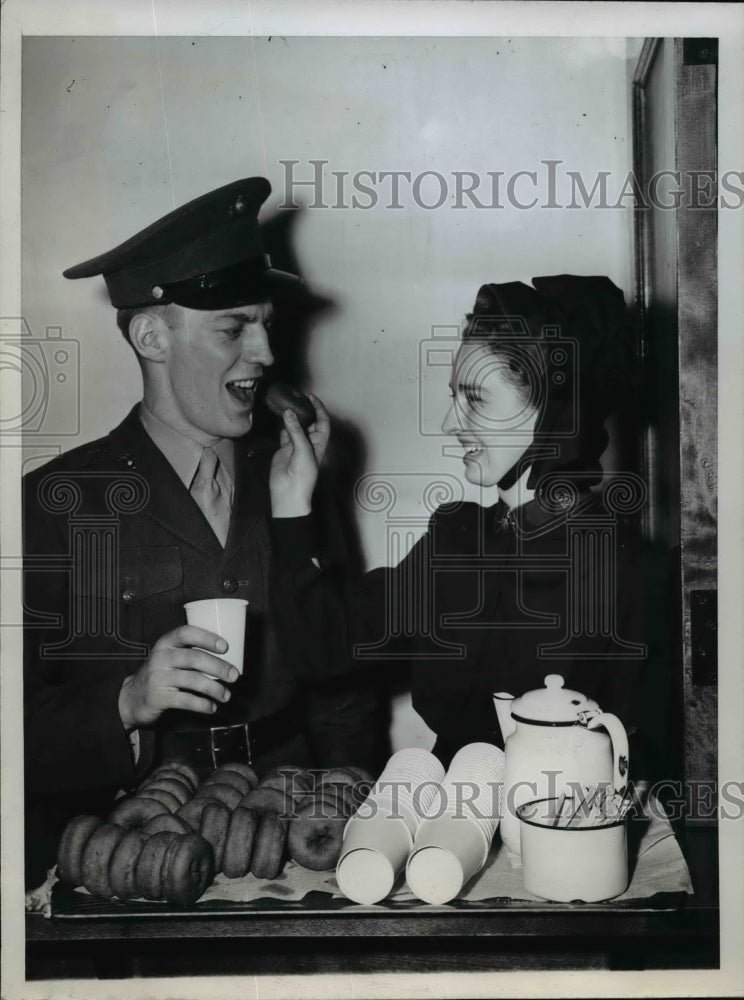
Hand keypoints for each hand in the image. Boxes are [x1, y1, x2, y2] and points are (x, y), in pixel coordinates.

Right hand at [118, 625, 237, 728]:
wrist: (131, 698)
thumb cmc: (160, 674)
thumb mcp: (168, 657)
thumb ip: (189, 653)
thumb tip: (226, 657)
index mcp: (165, 643)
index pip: (186, 633)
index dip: (207, 637)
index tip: (225, 647)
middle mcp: (161, 657)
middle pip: (194, 658)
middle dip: (218, 667)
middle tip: (234, 675)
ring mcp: (158, 677)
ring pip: (193, 680)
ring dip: (214, 688)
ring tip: (226, 695)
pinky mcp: (159, 697)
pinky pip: (186, 700)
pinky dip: (202, 704)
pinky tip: (211, 707)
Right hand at [270, 393, 330, 517]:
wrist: (288, 491)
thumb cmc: (303, 476)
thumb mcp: (303, 450)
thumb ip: (296, 431)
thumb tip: (289, 413)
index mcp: (320, 443)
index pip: (322, 421)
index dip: (319, 408)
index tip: (311, 397)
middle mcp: (309, 442)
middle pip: (309, 421)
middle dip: (304, 410)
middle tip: (295, 398)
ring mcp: (296, 445)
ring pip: (295, 426)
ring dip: (291, 416)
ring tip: (286, 404)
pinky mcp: (284, 448)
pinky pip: (284, 433)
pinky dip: (282, 425)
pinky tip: (279, 417)